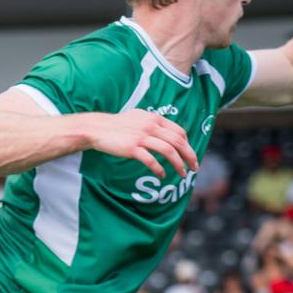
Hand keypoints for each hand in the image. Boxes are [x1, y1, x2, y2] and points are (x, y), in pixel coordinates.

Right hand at [78, 111, 198, 179]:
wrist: (97, 129)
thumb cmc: (118, 125)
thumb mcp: (138, 117)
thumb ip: (153, 123)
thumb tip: (167, 132)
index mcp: (155, 118)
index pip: (179, 131)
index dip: (188, 145)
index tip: (190, 155)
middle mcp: (151, 126)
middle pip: (178, 142)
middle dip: (190, 156)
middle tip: (194, 167)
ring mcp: (142, 137)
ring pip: (168, 151)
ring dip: (179, 164)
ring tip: (182, 174)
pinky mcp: (132, 148)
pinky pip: (151, 160)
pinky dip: (159, 169)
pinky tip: (161, 175)